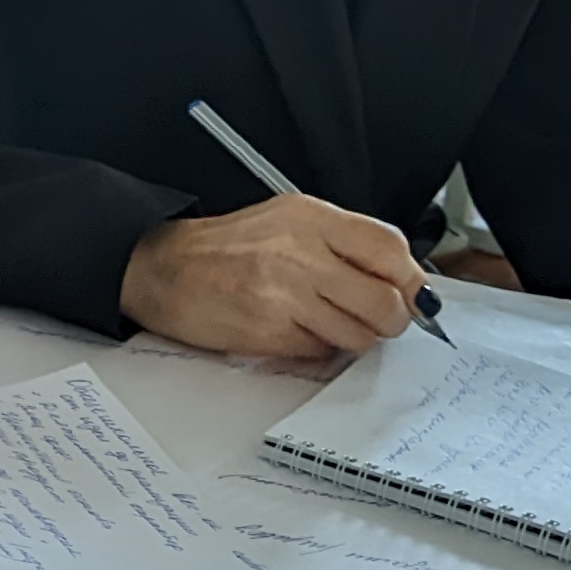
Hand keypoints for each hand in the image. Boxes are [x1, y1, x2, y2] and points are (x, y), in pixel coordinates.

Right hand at [121, 199, 420, 358]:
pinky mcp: (269, 331)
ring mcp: (284, 294)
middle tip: (374, 318)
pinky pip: (322, 352)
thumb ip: (344, 245)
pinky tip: (292, 329)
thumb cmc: (225, 249)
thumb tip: (404, 284)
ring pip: (359, 335)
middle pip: (386, 301)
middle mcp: (300, 252)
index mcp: (309, 217)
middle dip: (390, 320)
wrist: (159, 268)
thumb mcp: (287, 223)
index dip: (410, 280)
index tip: (410, 294)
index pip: (390, 249)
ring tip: (323, 322)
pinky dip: (317, 348)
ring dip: (352, 337)